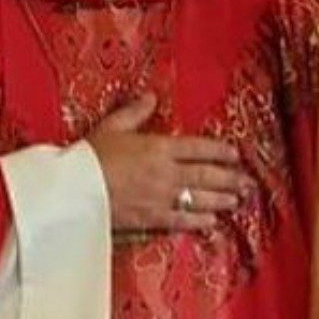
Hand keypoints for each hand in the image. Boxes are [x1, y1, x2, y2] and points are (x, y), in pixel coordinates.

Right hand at [87, 93, 252, 233]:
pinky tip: (212, 221)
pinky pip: (183, 220)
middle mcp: (165, 173)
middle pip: (206, 175)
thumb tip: (151, 97)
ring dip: (222, 200)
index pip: (197, 147)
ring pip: (200, 198)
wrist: (72, 192)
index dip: (219, 150)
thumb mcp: (111, 127)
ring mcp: (160, 198)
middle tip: (247, 181)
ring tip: (237, 200)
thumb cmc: (88, 157)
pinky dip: (200, 221)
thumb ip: (134, 112)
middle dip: (229, 178)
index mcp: (157, 147)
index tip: (235, 153)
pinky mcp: (151, 219)